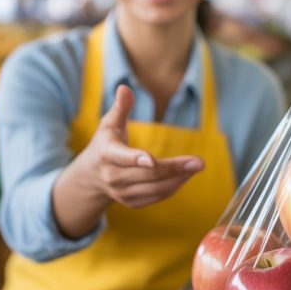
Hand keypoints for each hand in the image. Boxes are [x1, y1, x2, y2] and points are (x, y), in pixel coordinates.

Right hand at [83, 84, 203, 207]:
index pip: (122, 157)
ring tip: (196, 167)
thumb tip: (125, 88)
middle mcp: (113, 176)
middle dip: (175, 168)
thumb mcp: (109, 124)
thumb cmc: (105, 143)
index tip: (152, 159)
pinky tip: (185, 176)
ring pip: (155, 188)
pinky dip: (173, 187)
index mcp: (107, 154)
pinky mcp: (131, 202)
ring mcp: (122, 192)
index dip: (136, 159)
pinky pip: (156, 197)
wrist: (91, 176)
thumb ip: (120, 107)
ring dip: (179, 178)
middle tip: (199, 162)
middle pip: (148, 174)